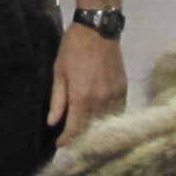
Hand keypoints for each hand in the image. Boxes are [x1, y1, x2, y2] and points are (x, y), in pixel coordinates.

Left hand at [48, 25, 127, 146]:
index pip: (75, 128)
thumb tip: (52, 122)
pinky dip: (110, 118)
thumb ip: (57, 100)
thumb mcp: (59, 72)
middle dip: (81, 137)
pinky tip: (102, 120)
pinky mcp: (123, 89)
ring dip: (96, 130)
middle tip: (73, 142)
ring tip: (87, 135)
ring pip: (106, 122)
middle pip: (92, 128)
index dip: (67, 139)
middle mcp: (100, 100)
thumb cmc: (73, 48)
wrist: (98, 29)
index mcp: (82, 97)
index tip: (60, 145)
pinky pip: (118, 111)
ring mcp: (114, 95)